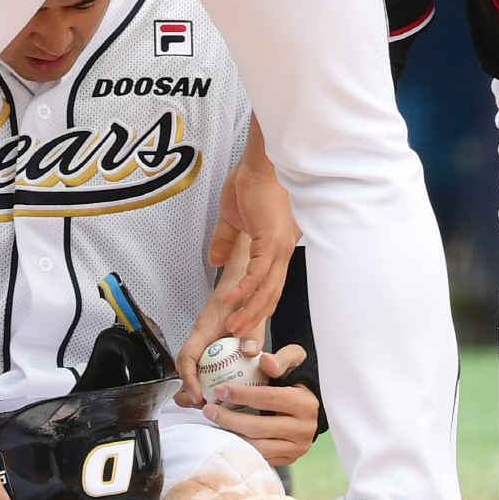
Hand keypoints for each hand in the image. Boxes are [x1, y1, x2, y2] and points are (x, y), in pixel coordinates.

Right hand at [176, 236, 264, 405]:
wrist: (240, 274)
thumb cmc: (241, 287)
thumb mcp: (250, 308)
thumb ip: (253, 330)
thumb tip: (251, 352)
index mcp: (205, 328)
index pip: (186, 356)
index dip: (188, 378)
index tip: (197, 394)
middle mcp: (201, 336)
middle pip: (185, 366)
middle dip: (189, 388)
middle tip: (202, 405)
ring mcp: (205, 339)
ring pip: (194, 366)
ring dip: (199, 384)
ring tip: (208, 402)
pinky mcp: (213, 342)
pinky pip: (206, 362)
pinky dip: (210, 376)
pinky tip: (222, 386)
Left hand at [201, 345, 318, 464]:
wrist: (316, 403)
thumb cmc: (299, 378)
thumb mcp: (295, 361)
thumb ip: (281, 359)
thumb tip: (265, 361)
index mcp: (304, 404)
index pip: (268, 399)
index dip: (242, 395)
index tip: (219, 390)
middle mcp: (303, 429)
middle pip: (259, 427)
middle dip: (229, 419)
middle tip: (208, 409)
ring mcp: (297, 448)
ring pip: (258, 447)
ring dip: (231, 436)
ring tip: (213, 423)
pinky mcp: (289, 459)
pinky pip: (261, 457)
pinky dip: (241, 447)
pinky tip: (226, 435)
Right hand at [207, 117, 298, 339]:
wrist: (261, 161)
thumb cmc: (253, 182)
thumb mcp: (233, 218)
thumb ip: (225, 241)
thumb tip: (216, 260)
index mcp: (275, 248)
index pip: (270, 285)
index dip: (258, 307)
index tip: (244, 324)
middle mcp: (281, 251)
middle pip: (271, 295)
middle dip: (254, 319)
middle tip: (238, 338)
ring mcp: (279, 247)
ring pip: (266, 289)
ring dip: (249, 311)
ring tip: (233, 328)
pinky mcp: (271, 240)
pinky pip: (258, 273)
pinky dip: (245, 290)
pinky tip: (232, 301)